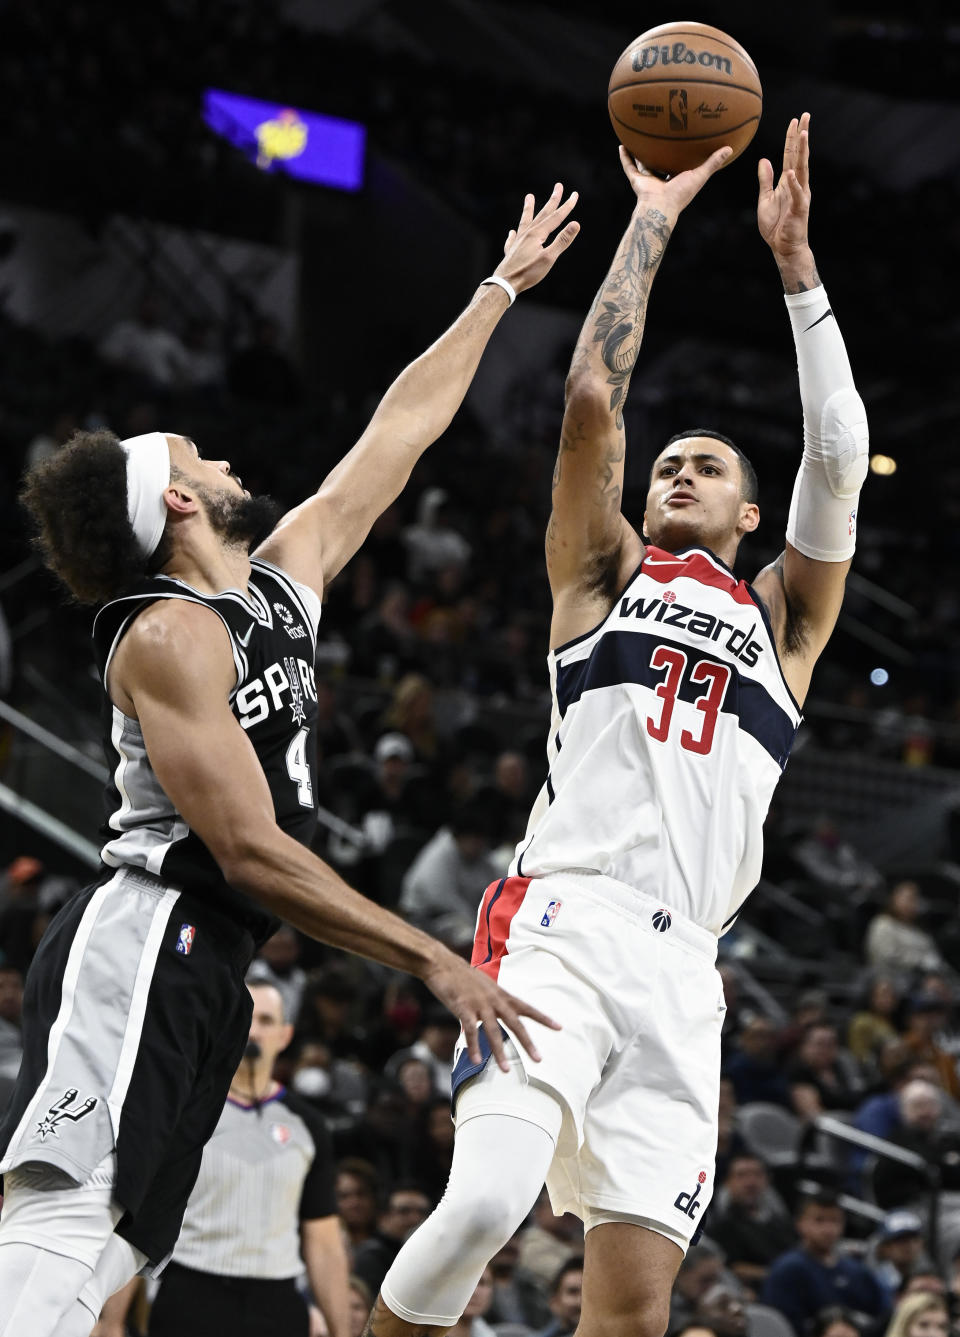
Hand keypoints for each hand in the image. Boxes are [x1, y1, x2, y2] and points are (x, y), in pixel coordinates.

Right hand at [422, 947, 560, 1070]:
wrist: (442, 963)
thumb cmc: (462, 976)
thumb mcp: (484, 986)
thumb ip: (493, 1001)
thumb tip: (498, 1014)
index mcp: (501, 995)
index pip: (526, 1007)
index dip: (543, 1018)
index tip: (559, 1027)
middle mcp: (494, 1000)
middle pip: (515, 1023)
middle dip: (527, 1042)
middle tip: (538, 1059)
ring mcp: (479, 1004)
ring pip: (493, 1031)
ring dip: (499, 1052)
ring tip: (506, 1070)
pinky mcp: (463, 1007)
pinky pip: (470, 1030)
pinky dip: (474, 1046)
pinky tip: (476, 1060)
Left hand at [496, 184, 579, 293]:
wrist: (505, 283)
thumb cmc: (528, 273)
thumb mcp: (549, 258)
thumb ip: (562, 240)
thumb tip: (576, 223)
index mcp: (537, 234)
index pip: (556, 217)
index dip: (566, 206)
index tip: (574, 194)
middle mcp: (527, 233)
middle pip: (542, 214)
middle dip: (552, 200)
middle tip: (558, 186)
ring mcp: (518, 241)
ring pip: (525, 221)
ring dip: (529, 209)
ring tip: (529, 197)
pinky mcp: (511, 251)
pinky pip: (513, 238)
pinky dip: (514, 233)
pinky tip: (512, 232)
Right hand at [618, 143, 732, 223]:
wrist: (661, 206)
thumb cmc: (681, 194)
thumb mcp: (700, 175)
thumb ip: (713, 163)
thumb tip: (730, 148)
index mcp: (676, 179)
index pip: (678, 165)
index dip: (680, 154)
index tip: (683, 142)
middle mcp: (661, 179)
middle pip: (660, 163)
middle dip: (659, 152)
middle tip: (660, 135)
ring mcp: (648, 180)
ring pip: (643, 164)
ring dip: (639, 153)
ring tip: (637, 138)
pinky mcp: (637, 181)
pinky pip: (629, 167)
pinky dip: (625, 158)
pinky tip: (622, 145)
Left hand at [758, 113, 811, 259]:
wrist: (783, 247)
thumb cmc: (775, 225)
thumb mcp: (764, 199)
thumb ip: (765, 180)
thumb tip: (764, 160)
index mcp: (787, 181)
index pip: (790, 155)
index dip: (791, 138)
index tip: (794, 120)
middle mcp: (797, 184)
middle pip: (799, 155)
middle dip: (802, 136)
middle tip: (805, 115)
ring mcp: (800, 195)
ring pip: (802, 169)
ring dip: (803, 152)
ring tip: (804, 134)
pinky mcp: (800, 208)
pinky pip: (797, 194)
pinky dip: (794, 183)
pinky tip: (791, 172)